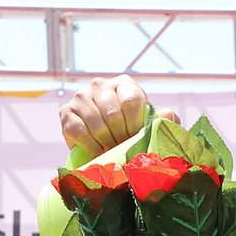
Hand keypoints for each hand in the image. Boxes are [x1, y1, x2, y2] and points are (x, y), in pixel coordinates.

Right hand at [58, 74, 180, 154]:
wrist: (105, 142)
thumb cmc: (132, 131)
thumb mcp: (150, 125)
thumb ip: (163, 120)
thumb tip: (169, 113)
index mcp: (124, 83)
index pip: (131, 101)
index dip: (136, 124)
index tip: (137, 137)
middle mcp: (100, 84)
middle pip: (113, 115)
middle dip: (121, 137)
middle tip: (124, 148)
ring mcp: (81, 96)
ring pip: (96, 125)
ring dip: (107, 143)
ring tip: (113, 150)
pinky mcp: (65, 112)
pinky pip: (79, 132)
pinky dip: (91, 146)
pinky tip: (98, 151)